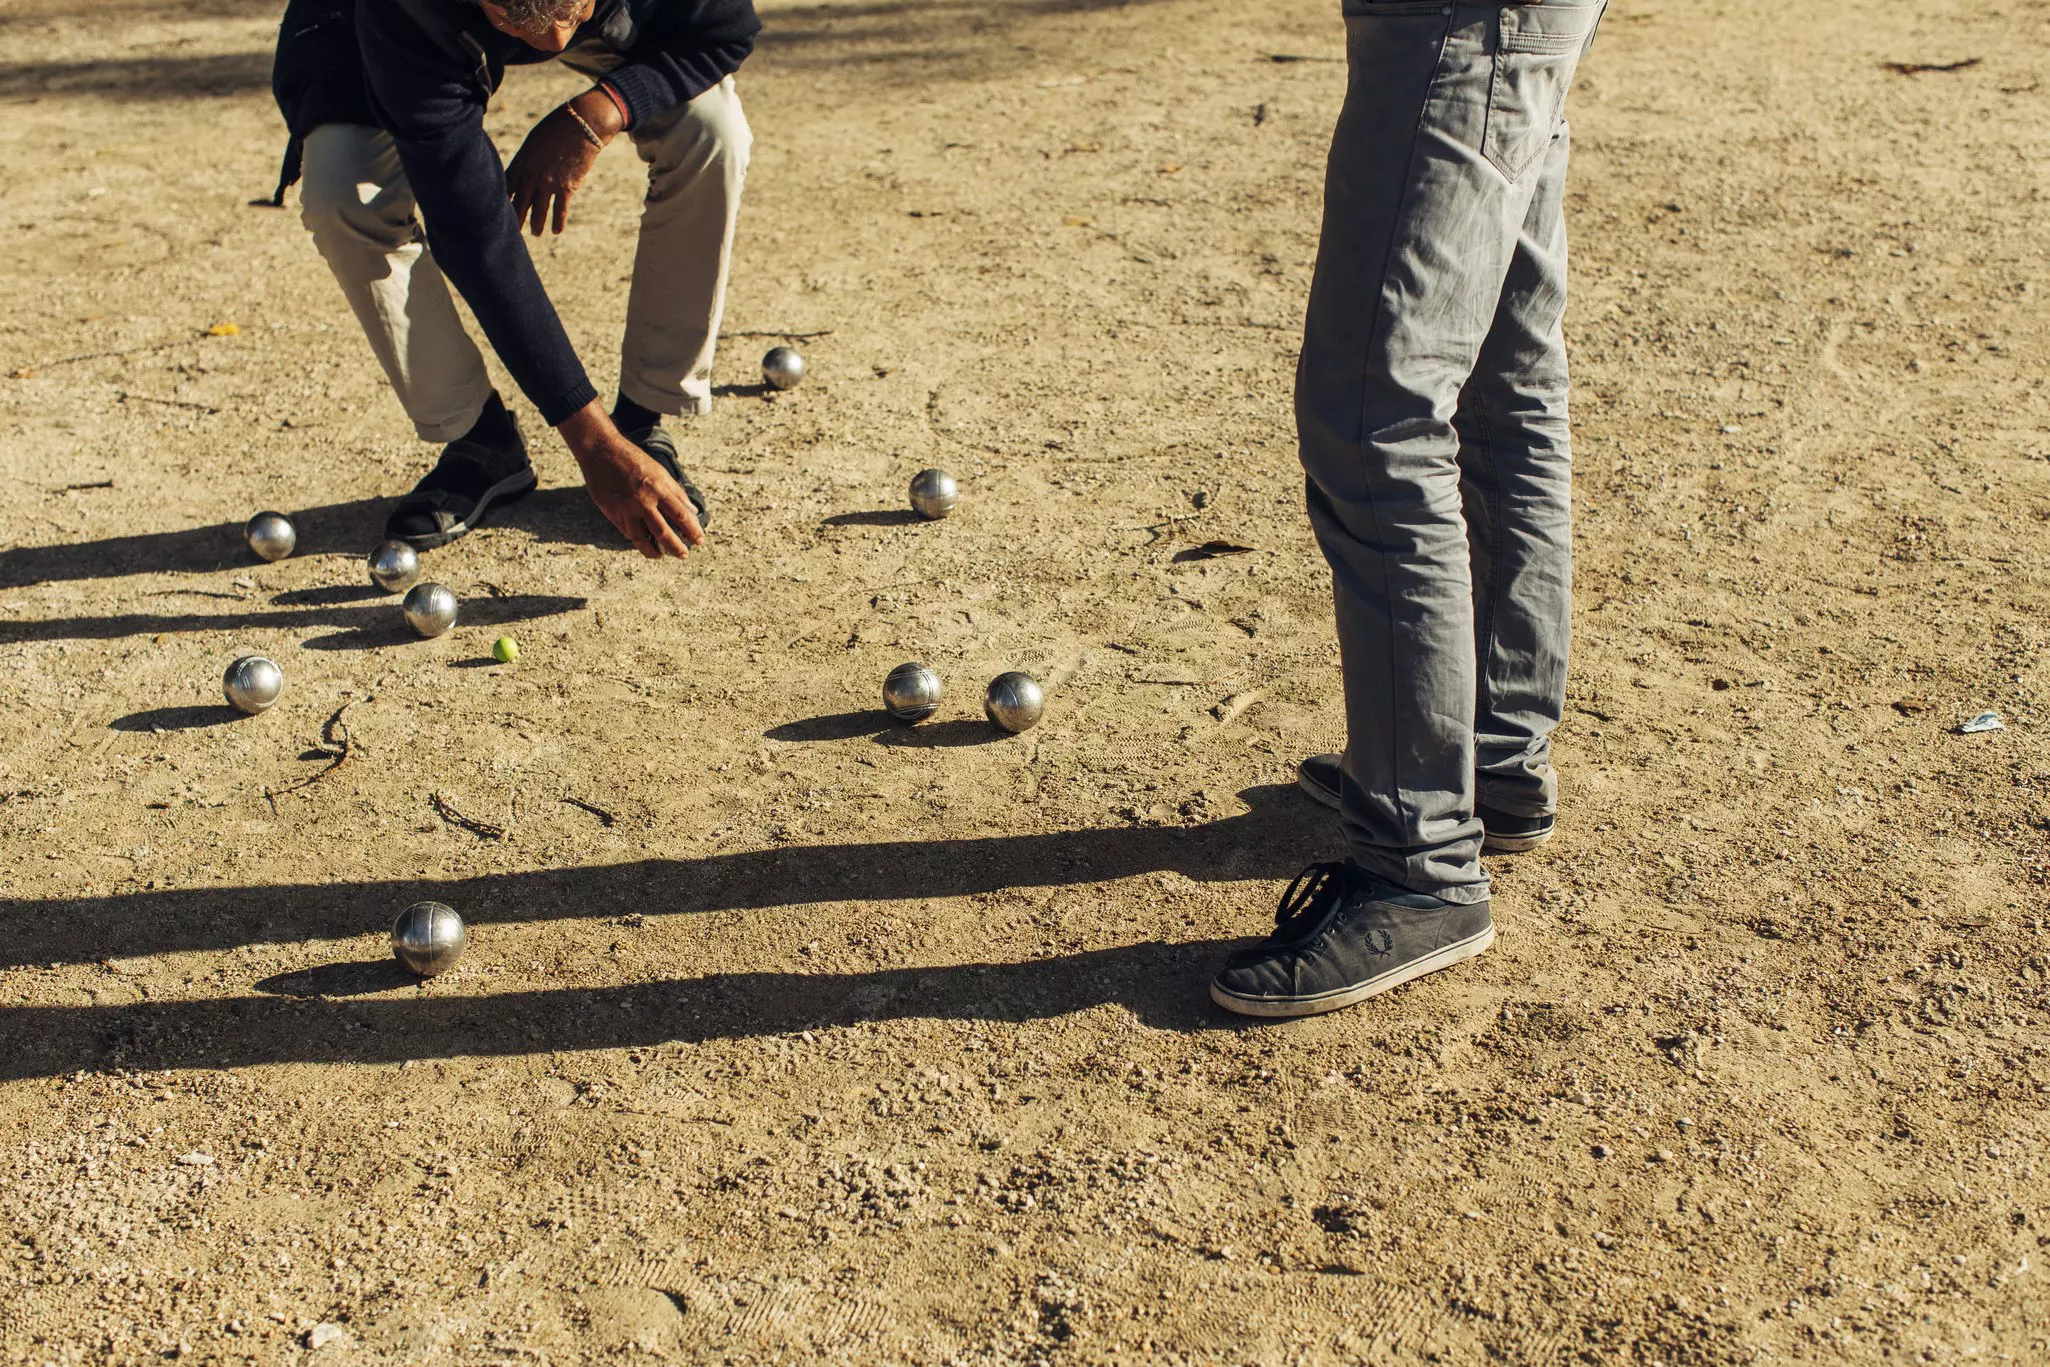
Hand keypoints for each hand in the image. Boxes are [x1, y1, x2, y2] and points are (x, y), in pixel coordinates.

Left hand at [504, 91, 620, 235]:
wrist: (581, 125)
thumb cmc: (556, 128)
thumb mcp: (534, 142)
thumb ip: (526, 159)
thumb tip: (523, 173)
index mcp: (521, 162)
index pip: (506, 188)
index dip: (501, 202)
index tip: (497, 212)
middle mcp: (531, 176)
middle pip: (519, 203)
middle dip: (515, 219)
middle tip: (511, 231)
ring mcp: (548, 183)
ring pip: (538, 210)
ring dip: (536, 224)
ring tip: (535, 233)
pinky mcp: (566, 188)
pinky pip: (560, 210)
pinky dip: (558, 222)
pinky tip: (556, 231)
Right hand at [558, 402, 703, 557]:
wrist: (601, 452)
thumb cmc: (633, 459)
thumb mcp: (659, 471)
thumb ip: (676, 492)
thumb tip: (692, 511)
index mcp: (658, 488)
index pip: (681, 515)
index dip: (692, 530)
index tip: (699, 540)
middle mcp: (642, 501)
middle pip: (663, 532)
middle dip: (676, 547)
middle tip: (684, 554)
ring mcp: (626, 509)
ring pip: (641, 539)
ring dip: (653, 551)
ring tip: (661, 555)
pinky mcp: (612, 513)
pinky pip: (627, 532)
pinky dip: (637, 540)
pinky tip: (643, 543)